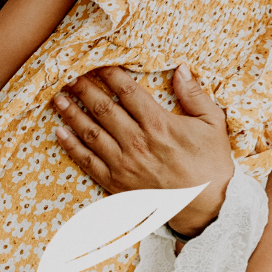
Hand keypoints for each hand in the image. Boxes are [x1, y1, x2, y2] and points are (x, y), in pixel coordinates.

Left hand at [51, 64, 232, 233]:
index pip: (127, 91)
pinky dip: (71, 146)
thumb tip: (182, 68)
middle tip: (69, 74)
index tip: (97, 62)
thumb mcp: (213, 124)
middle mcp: (136, 142)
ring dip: (71, 113)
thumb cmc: (212, 165)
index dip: (109, 73)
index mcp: (158, 124)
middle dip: (84, 89)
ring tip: (58, 97)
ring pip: (90, 132)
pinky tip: (59, 132)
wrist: (208, 209)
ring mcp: (124, 164)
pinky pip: (88, 162)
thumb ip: (195, 94)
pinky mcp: (117, 183)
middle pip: (102, 108)